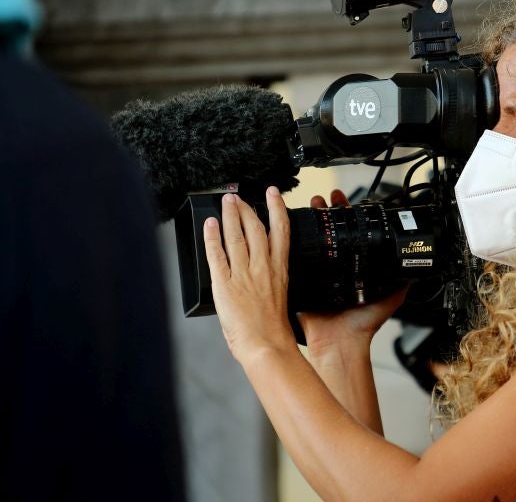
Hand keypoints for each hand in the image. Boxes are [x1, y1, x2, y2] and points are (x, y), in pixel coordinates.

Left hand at [203, 186, 296, 363]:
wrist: (266, 345)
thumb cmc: (273, 330)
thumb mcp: (279, 297)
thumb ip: (269, 281)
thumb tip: (258, 275)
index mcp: (279, 270)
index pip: (280, 230)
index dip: (277, 208)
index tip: (273, 194)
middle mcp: (263, 266)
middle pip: (255, 227)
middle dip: (246, 208)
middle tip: (238, 197)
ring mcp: (243, 273)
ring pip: (236, 236)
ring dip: (230, 216)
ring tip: (226, 202)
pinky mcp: (225, 283)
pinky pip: (216, 254)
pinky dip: (212, 237)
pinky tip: (209, 225)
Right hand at [301, 190, 407, 356]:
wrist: (342, 343)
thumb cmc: (363, 326)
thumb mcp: (389, 298)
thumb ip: (401, 281)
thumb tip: (417, 267)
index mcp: (352, 269)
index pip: (349, 235)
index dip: (347, 217)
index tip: (344, 202)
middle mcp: (334, 269)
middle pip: (328, 233)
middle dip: (325, 212)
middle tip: (324, 198)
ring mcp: (316, 275)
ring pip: (310, 241)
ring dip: (309, 221)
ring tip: (311, 204)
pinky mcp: (301, 283)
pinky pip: (293, 261)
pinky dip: (290, 244)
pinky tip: (291, 227)